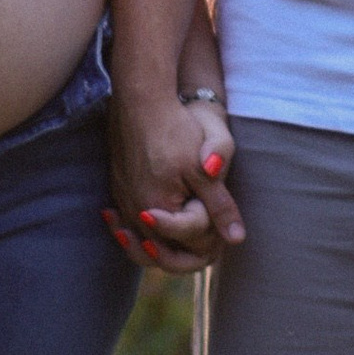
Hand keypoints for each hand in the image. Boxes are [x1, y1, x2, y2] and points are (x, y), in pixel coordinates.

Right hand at [108, 88, 243, 273]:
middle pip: (163, 253)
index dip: (211, 238)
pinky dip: (140, 231)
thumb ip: (220, 206)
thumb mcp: (205, 170)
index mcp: (159, 212)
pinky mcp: (117, 188)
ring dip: (159, 247)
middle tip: (206, 247)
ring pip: (141, 242)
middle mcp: (135, 212)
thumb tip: (236, 238)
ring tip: (178, 243)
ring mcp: (123, 201)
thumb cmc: (176, 130)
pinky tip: (150, 223)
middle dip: (185, 253)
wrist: (141, 101)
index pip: (190, 245)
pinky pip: (127, 222)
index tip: (221, 225)